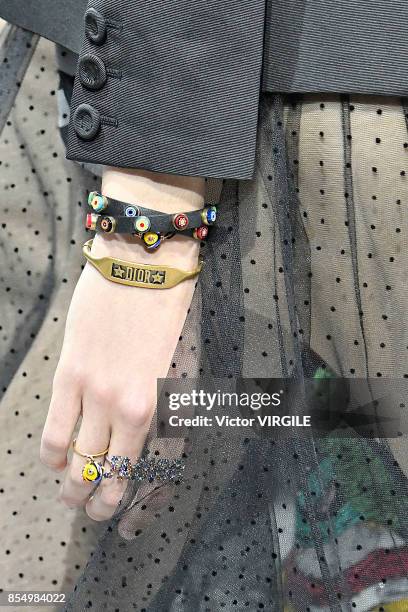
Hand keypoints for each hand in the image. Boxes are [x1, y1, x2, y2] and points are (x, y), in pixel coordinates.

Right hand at [39, 167, 203, 520]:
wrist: (144, 263)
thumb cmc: (172, 310)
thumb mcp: (183, 362)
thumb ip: (167, 404)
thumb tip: (151, 436)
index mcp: (161, 406)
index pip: (139, 468)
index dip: (124, 497)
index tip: (117, 512)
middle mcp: (127, 408)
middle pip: (104, 470)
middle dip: (94, 499)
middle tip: (89, 509)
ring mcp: (94, 393)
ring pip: (75, 455)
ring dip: (69, 482)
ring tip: (67, 492)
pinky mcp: (70, 373)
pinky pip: (54, 425)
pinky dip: (51, 451)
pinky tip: (52, 460)